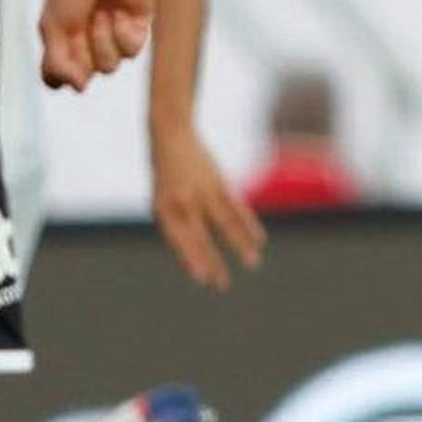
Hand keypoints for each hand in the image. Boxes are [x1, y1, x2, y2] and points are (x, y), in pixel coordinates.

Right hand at [39, 0, 154, 91]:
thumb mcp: (53, 25)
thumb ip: (57, 62)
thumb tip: (77, 88)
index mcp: (63, 41)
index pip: (59, 78)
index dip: (62, 74)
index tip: (61, 55)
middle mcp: (87, 42)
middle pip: (88, 74)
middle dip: (84, 50)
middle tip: (82, 23)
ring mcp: (112, 34)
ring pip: (112, 65)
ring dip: (104, 39)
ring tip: (102, 13)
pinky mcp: (137, 25)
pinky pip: (133, 50)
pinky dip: (124, 33)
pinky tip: (120, 14)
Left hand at [150, 123, 266, 291]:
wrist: (170, 135)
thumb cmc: (166, 176)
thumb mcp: (162, 200)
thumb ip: (176, 224)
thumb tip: (192, 256)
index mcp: (164, 208)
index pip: (178, 239)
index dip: (190, 258)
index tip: (200, 278)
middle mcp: (183, 201)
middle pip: (201, 237)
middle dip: (213, 262)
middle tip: (222, 285)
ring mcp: (202, 191)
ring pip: (225, 223)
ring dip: (240, 244)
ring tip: (252, 264)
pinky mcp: (219, 182)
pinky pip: (236, 207)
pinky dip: (248, 224)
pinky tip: (259, 241)